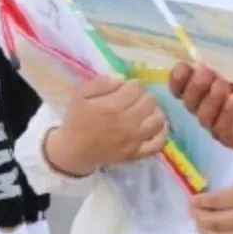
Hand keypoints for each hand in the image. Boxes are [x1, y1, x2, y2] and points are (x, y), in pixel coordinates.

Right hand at [45, 76, 167, 175]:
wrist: (72, 152)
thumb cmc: (77, 120)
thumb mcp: (80, 94)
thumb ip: (101, 82)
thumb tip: (122, 80)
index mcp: (112, 107)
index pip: (138, 87)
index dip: (133, 85)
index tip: (125, 90)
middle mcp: (126, 123)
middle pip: (150, 100)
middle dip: (142, 97)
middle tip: (132, 101)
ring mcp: (133, 140)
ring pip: (158, 119)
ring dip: (152, 112)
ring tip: (143, 113)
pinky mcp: (135, 154)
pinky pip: (158, 143)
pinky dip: (160, 133)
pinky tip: (153, 126)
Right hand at [169, 63, 232, 150]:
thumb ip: (226, 56)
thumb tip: (204, 44)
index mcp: (210, 90)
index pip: (183, 89)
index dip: (179, 79)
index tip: (183, 66)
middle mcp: (213, 110)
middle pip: (190, 104)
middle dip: (195, 87)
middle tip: (206, 72)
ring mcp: (226, 127)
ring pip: (205, 119)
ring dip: (210, 100)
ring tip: (222, 84)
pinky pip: (226, 131)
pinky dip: (226, 116)